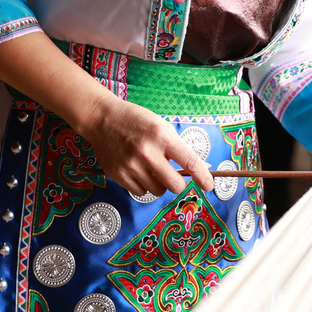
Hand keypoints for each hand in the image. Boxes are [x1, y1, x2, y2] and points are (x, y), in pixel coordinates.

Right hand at [79, 93, 214, 197]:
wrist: (102, 119)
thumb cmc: (136, 121)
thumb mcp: (161, 126)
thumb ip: (176, 148)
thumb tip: (195, 170)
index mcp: (162, 136)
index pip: (190, 162)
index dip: (203, 177)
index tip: (209, 185)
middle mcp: (147, 152)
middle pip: (175, 185)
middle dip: (179, 183)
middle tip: (175, 177)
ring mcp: (131, 165)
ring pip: (158, 191)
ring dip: (159, 184)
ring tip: (151, 168)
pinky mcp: (118, 174)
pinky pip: (140, 192)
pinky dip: (143, 185)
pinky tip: (138, 171)